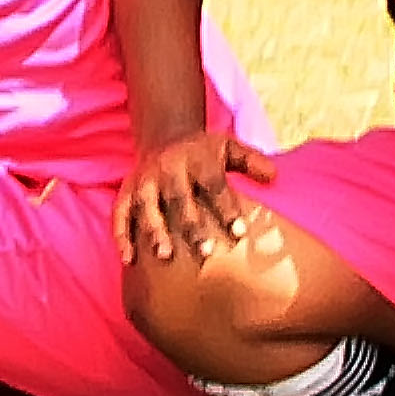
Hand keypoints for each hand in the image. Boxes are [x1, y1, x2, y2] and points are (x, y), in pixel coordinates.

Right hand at [121, 125, 271, 263]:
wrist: (165, 136)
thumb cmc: (204, 152)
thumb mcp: (229, 147)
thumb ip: (251, 161)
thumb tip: (274, 176)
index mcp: (196, 159)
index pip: (213, 184)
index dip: (226, 208)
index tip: (240, 234)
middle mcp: (168, 169)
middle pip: (179, 198)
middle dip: (191, 225)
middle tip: (206, 252)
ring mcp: (144, 181)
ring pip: (147, 207)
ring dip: (155, 230)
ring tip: (165, 255)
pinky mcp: (126, 191)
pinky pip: (120, 214)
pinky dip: (121, 236)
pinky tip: (129, 259)